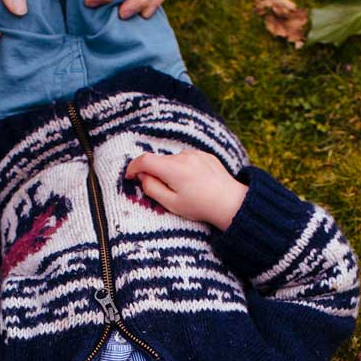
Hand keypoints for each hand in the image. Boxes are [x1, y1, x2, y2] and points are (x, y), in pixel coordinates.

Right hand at [126, 150, 246, 229]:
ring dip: (170, 171)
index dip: (133, 167)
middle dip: (154, 173)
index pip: (144, 160)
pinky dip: (184, 168)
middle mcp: (183, 156)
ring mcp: (195, 154)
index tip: (129, 176)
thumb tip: (142, 176)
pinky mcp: (205, 155)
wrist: (230, 202)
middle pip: (159, 161)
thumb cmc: (200, 206)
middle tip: (161, 191)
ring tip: (183, 189)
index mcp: (173, 168)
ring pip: (173, 160)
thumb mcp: (171, 203)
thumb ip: (152, 188)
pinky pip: (187, 159)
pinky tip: (194, 183)